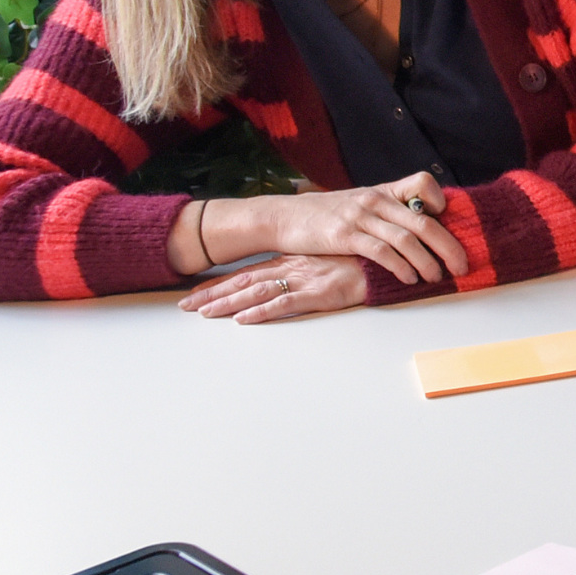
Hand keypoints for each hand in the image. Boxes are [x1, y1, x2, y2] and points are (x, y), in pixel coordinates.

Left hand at [180, 253, 365, 322]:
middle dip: (212, 294)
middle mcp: (293, 267)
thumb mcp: (329, 254)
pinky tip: (245, 320)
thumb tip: (292, 266)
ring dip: (229, 304)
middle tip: (185, 306)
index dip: (220, 283)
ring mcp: (305, 280)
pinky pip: (286, 304)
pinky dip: (263, 312)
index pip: (247, 272)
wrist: (390, 259)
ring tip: (205, 314)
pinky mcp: (320, 294)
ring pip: (258, 293)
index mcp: (292, 259)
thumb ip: (308, 260)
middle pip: (244, 282)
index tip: (195, 292)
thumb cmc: (361, 259)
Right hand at [203, 173, 469, 286]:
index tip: (447, 219)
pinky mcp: (345, 236)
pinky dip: (400, 267)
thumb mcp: (357, 205)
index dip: (439, 199)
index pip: (421, 182)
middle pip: (424, 220)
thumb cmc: (324, 215)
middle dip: (448, 245)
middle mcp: (375, 200)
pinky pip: (381, 252)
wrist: (283, 217)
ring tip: (438, 277)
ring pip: (406, 238)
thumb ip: (385, 212)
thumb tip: (419, 227)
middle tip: (463, 265)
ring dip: (427, 261)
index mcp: (382, 191)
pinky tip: (409, 279)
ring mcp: (360, 217)